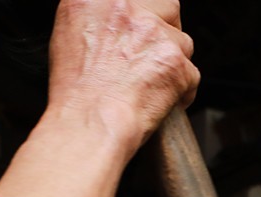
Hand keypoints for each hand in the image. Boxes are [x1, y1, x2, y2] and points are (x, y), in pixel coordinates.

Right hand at [48, 0, 199, 146]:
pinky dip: (181, 89)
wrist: (89, 121)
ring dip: (172, 60)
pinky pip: (191, 73)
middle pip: (166, 6)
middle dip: (166, 28)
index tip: (142, 26)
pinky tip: (161, 100)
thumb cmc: (75, 91)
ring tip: (151, 83)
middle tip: (152, 53)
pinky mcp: (175, 61)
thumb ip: (98, 18)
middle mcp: (127, 9)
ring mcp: (154, 33)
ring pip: (182, 41)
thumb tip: (114, 23)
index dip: (144, 11)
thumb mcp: (69, 35)